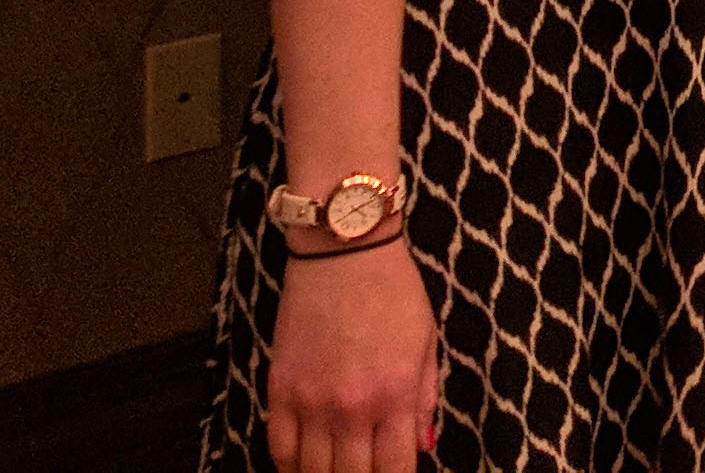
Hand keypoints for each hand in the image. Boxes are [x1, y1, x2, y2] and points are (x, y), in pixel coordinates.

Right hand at [266, 236, 441, 468]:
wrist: (343, 252)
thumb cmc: (393, 290)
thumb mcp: (426, 341)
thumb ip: (424, 398)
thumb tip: (424, 445)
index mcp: (395, 393)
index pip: (395, 468)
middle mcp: (352, 406)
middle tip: (367, 469)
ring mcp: (311, 401)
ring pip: (313, 470)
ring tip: (338, 468)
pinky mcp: (279, 389)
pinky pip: (278, 447)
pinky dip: (290, 464)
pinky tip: (304, 464)